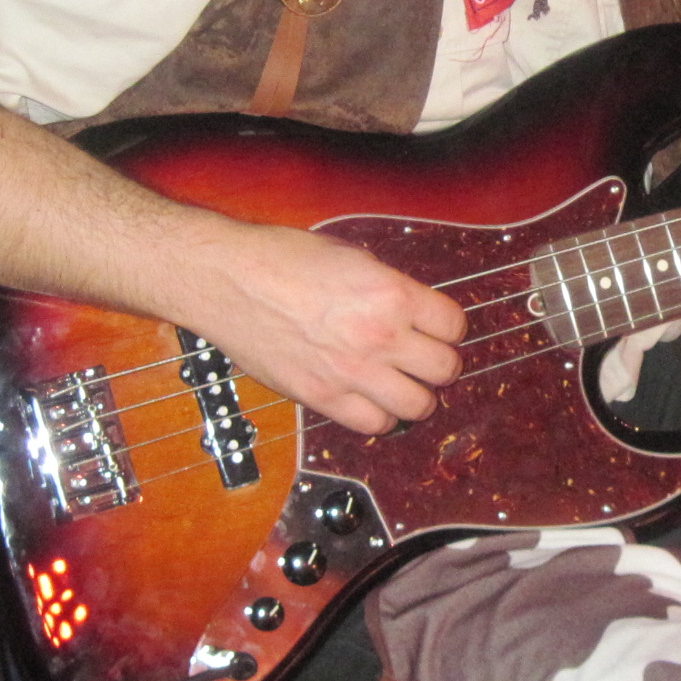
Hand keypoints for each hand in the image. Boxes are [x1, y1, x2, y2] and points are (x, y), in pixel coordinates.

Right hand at [178, 221, 466, 436]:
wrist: (226, 279)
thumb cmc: (280, 258)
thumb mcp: (351, 256)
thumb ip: (388, 287)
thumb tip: (411, 309)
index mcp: (390, 294)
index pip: (454, 325)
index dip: (448, 327)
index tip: (438, 329)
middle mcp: (378, 335)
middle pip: (446, 369)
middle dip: (441, 364)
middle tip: (425, 360)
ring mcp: (351, 371)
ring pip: (418, 406)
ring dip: (417, 397)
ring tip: (404, 386)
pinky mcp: (321, 397)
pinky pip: (373, 425)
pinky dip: (379, 417)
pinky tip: (371, 400)